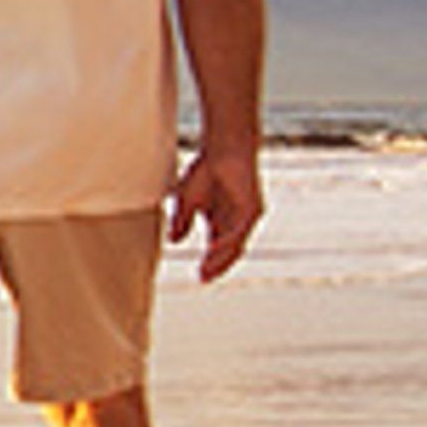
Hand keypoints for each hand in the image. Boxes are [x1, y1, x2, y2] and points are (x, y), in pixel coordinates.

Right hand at [168, 146, 262, 282]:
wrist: (225, 149)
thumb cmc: (208, 168)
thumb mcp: (187, 200)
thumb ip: (181, 221)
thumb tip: (174, 241)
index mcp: (222, 221)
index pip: (217, 248)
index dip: (209, 263)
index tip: (199, 276)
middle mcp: (236, 222)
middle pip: (228, 251)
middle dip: (216, 265)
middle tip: (204, 278)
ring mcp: (246, 217)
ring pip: (235, 244)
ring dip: (222, 257)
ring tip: (208, 269)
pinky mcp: (252, 209)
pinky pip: (240, 230)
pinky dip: (228, 240)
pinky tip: (215, 248)